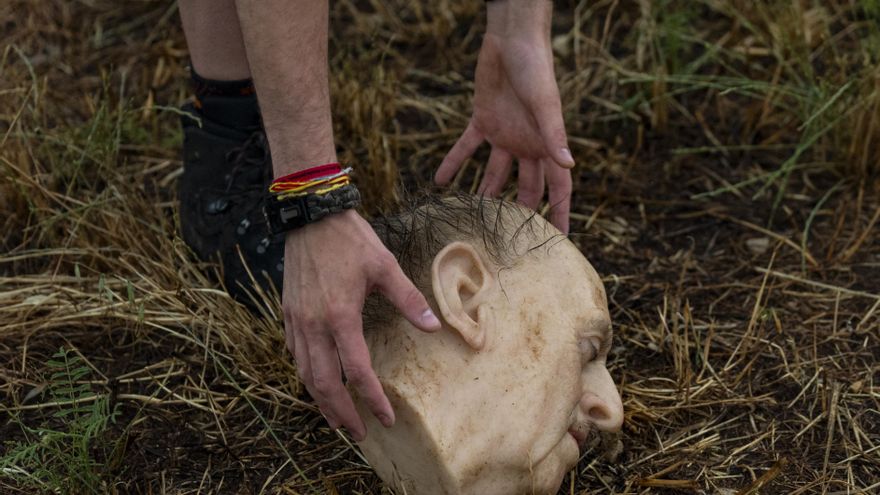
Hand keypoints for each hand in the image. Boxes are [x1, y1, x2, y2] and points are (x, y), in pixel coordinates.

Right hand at [281, 209, 440, 439]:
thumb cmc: (350, 239)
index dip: (372, 399)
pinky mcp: (288, 312)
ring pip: (304, 374)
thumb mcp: (385, 266)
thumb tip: (434, 327)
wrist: (310, 214)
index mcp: (340, 317)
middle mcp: (313, 325)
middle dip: (341, 414)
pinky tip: (318, 381)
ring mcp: (297, 320)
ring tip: (337, 419)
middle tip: (359, 435)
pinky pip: (295, 354)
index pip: (356, 372)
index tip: (386, 419)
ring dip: (321, 401)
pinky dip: (307, 375)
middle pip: (323, 384)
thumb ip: (408, 299)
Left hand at [435, 0, 573, 232]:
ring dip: (484, 195)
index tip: (559, 241)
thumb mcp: (545, 104)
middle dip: (520, 214)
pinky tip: (439, 182)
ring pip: (495, 174)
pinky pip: (467, 147)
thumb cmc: (536, 69)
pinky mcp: (483, 121)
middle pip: (526, 188)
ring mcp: (505, 135)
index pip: (559, 188)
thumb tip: (568, 165)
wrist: (511, 39)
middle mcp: (527, 145)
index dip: (559, 214)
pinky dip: (453, 163)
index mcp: (547, 144)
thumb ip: (554, 135)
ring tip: (472, 221)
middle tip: (509, 242)